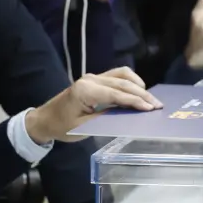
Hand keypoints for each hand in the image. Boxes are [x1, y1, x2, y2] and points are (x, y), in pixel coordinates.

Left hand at [25, 67, 161, 144]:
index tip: (151, 109)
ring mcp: (93, 76)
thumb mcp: (84, 127)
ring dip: (138, 85)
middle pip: (123, 83)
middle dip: (142, 94)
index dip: (135, 101)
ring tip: (150, 99)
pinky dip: (131, 81)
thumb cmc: (62, 126)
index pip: (116, 94)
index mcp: (85, 90)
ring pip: (122, 75)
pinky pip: (117, 75)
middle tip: (157, 105)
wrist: (45, 119)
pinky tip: (139, 90)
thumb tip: (129, 115)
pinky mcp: (95, 78)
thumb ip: (106, 118)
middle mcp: (91, 79)